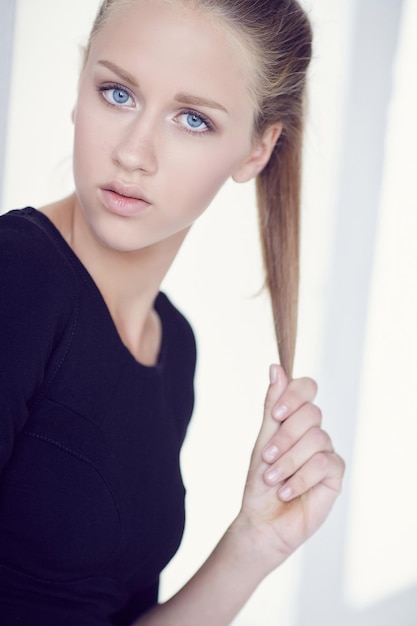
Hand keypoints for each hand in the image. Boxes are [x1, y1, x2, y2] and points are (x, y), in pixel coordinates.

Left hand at [235, 365, 344, 569]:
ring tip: (273, 480)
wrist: (262, 520)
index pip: (306, 388)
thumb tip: (275, 368)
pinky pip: (324, 464)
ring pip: (317, 439)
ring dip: (289, 461)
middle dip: (285, 437)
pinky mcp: (334, 474)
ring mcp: (326, 452)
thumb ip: (272, 406)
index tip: (275, 415)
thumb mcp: (262, 440)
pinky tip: (286, 491)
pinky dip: (301, 478)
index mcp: (295, 419)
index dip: (294, 396)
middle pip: (312, 414)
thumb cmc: (260, 482)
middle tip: (266, 457)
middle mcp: (313, 432)